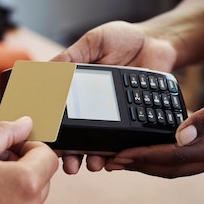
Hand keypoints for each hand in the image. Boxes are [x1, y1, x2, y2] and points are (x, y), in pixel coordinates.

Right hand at [51, 20, 177, 173]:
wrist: (158, 41)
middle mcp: (94, 108)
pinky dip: (120, 152)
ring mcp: (116, 116)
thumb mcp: (93, 43)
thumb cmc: (123, 39)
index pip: (61, 115)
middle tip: (69, 164)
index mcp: (79, 90)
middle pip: (78, 138)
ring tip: (93, 164)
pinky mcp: (136, 120)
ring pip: (101, 145)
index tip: (46, 144)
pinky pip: (126, 140)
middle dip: (71, 155)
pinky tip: (115, 158)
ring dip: (94, 158)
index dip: (53, 132)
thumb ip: (72, 56)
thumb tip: (45, 70)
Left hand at [104, 74, 203, 176]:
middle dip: (137, 165)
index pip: (173, 156)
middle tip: (107, 161)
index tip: (117, 156)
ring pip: (175, 167)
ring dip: (146, 164)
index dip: (142, 156)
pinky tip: (147, 150)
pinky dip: (161, 157)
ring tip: (119, 159)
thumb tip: (177, 135)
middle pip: (169, 168)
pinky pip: (183, 159)